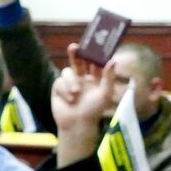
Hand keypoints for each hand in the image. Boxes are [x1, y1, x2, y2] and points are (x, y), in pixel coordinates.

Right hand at [51, 42, 116, 166]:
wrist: (77, 125)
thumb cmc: (94, 111)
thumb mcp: (105, 93)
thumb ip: (108, 77)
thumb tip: (112, 60)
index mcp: (95, 77)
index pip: (93, 62)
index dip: (92, 54)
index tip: (92, 46)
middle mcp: (82, 77)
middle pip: (78, 61)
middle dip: (75, 54)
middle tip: (74, 47)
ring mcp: (70, 82)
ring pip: (67, 71)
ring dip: (71, 81)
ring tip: (76, 94)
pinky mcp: (58, 88)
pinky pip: (59, 82)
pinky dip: (64, 90)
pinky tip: (69, 100)